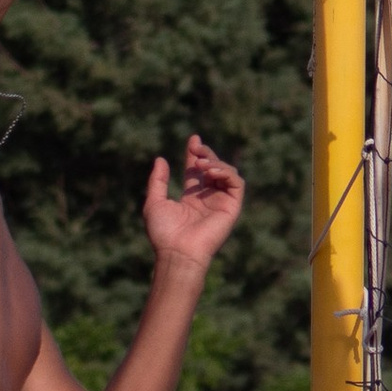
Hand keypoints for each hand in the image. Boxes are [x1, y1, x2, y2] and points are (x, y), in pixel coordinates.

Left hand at [145, 136, 244, 283]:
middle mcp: (208, 200)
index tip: (193, 139)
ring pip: (227, 173)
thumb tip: (160, 159)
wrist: (177, 251)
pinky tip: (211, 171)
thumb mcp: (155, 202)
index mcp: (191, 200)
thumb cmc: (164, 232)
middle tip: (196, 146)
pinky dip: (226, 173)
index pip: (197, 172)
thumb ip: (158, 181)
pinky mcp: (232, 208)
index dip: (196, 155)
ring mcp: (221, 203)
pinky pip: (236, 184)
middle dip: (206, 154)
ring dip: (215, 162)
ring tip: (201, 163)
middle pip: (213, 169)